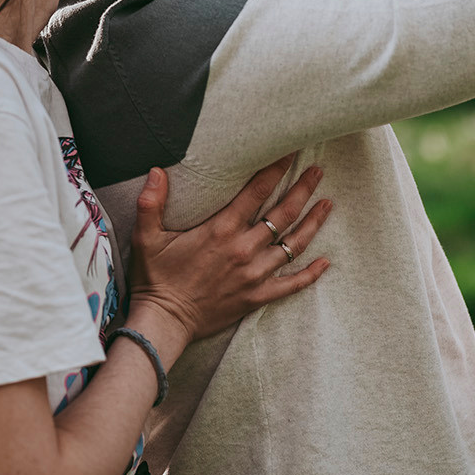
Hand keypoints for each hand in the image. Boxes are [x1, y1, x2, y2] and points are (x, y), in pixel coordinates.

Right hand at [127, 158, 332, 343]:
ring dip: (313, 223)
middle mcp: (244, 249)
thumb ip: (152, 202)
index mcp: (221, 230)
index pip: (257, 191)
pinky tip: (326, 262)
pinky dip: (310, 274)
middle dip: (303, 189)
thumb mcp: (147, 237)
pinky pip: (291, 285)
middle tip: (318, 171)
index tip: (290, 151)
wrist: (164, 322)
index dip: (275, 169)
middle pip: (283, 214)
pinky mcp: (257, 297)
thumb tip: (156, 170)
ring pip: (293, 244)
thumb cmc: (155, 278)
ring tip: (327, 204)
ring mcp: (254, 275)